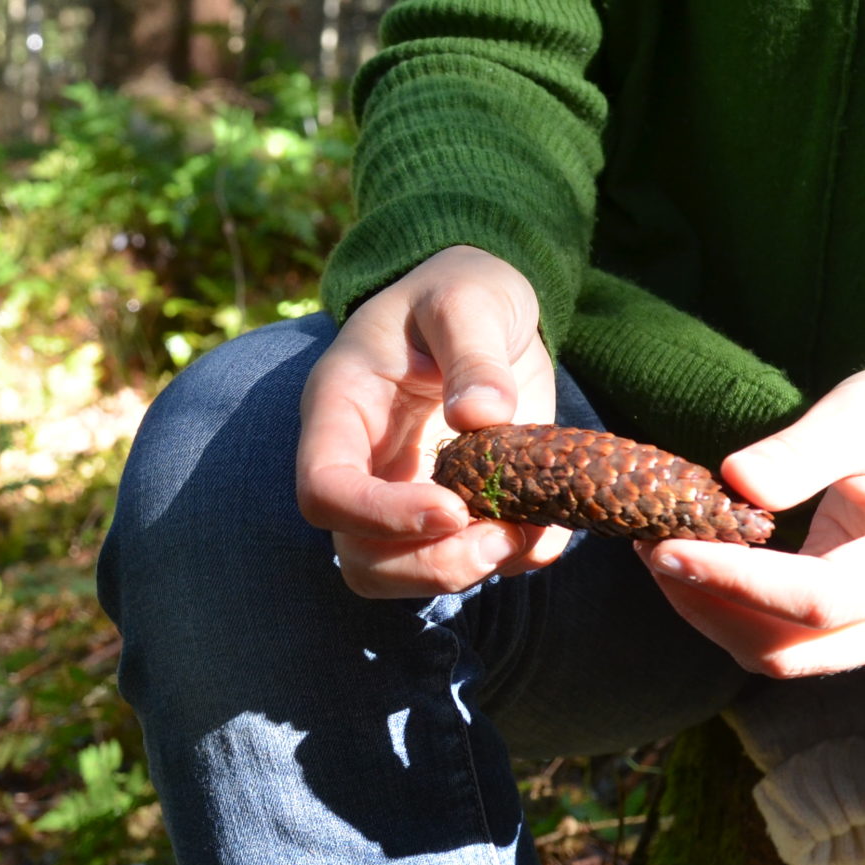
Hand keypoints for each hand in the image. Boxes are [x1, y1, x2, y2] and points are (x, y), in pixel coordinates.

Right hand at [296, 246, 572, 597]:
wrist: (485, 306)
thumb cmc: (458, 290)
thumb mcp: (467, 297)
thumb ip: (473, 349)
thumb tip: (480, 412)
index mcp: (340, 411)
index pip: (324, 490)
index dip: (378, 516)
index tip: (451, 509)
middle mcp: (361, 466)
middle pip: (359, 555)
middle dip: (427, 565)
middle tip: (496, 540)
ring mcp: (401, 496)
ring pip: (398, 575)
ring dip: (460, 574)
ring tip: (519, 536)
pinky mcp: (451, 511)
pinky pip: (465, 563)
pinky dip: (506, 561)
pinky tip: (540, 525)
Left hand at [643, 365, 864, 676]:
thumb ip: (808, 446)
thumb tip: (737, 480)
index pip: (821, 599)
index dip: (736, 581)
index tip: (667, 549)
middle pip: (791, 647)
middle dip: (708, 603)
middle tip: (648, 544)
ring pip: (776, 655)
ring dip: (708, 612)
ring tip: (658, 549)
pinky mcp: (854, 637)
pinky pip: (778, 641)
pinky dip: (726, 611)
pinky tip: (689, 564)